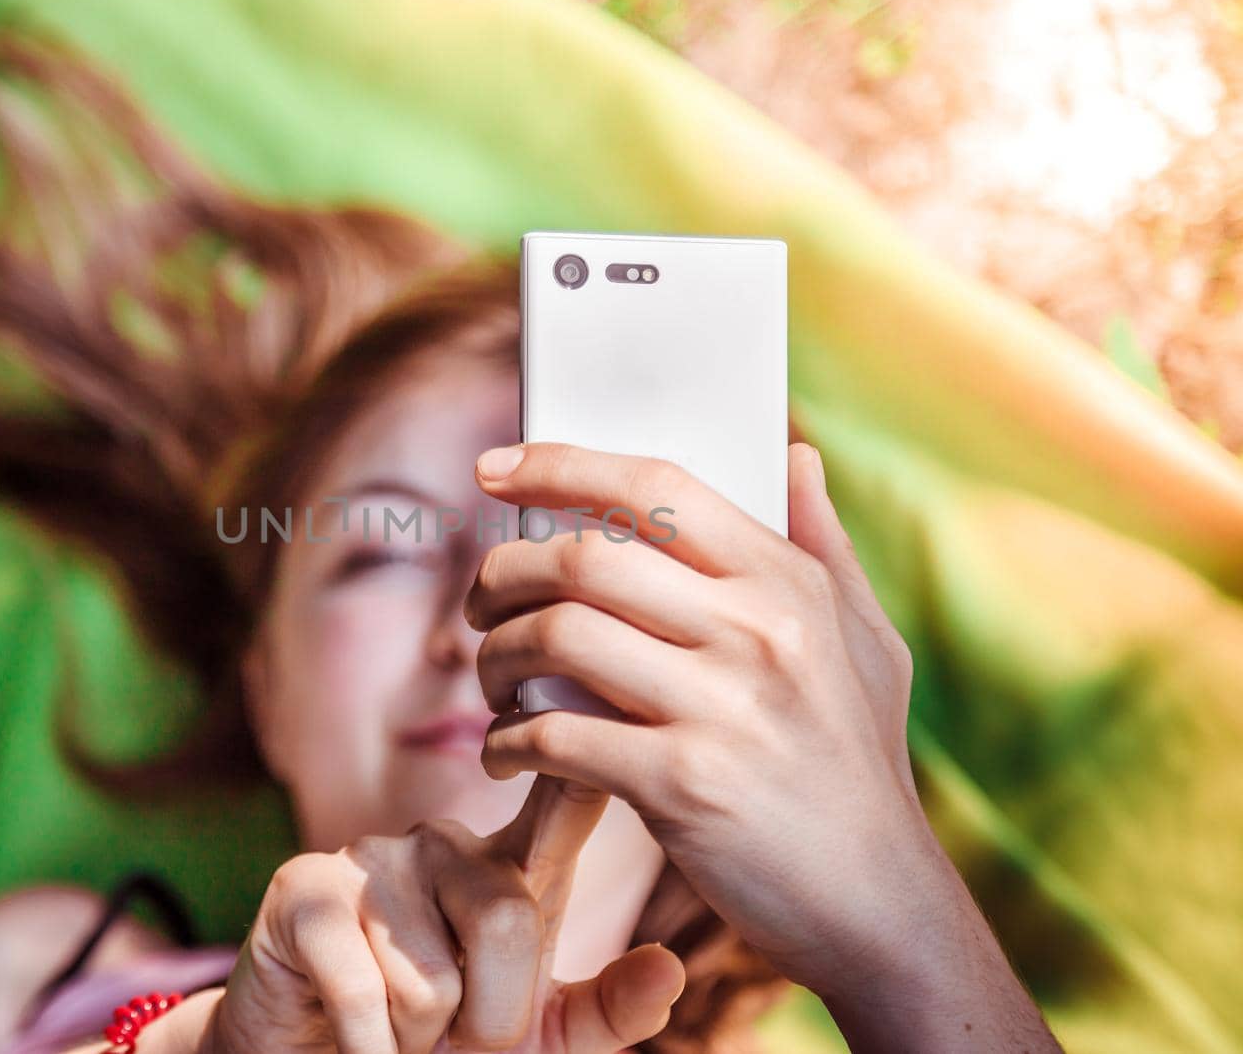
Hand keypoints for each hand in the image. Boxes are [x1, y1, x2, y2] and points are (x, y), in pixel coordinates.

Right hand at [158, 777, 683, 1053]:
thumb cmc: (440, 1044)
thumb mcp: (540, 1040)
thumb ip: (606, 1010)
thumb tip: (670, 968)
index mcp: (509, 866)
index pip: (566, 796)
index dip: (590, 755)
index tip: (614, 701)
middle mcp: (445, 842)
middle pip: (509, 919)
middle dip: (493, 1021)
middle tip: (458, 1040)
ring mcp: (373, 857)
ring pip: (434, 976)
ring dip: (421, 1040)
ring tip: (399, 1029)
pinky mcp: (305, 889)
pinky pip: (364, 992)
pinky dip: (370, 1048)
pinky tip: (357, 1039)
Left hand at [466, 441, 1058, 1051]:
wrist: (879, 905)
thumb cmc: (858, 765)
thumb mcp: (867, 642)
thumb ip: (824, 542)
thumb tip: (794, 454)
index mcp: (789, 583)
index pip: (655, 488)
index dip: (559, 466)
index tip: (494, 471)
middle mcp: (757, 631)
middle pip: (583, 558)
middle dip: (502, 573)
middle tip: (480, 602)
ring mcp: (721, 708)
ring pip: (555, 637)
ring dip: (495, 655)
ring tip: (493, 681)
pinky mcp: (682, 786)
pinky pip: (554, 734)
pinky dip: (507, 740)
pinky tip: (506, 752)